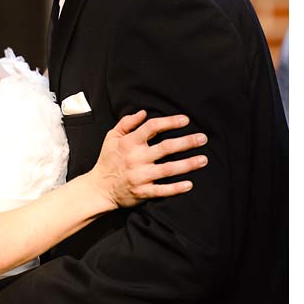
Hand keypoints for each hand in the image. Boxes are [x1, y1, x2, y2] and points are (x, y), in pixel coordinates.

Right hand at [92, 110, 207, 207]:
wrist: (99, 188)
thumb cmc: (108, 160)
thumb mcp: (111, 137)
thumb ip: (126, 123)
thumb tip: (143, 112)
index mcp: (129, 143)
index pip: (152, 127)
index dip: (170, 122)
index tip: (186, 120)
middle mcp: (136, 158)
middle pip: (166, 148)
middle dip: (187, 142)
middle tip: (203, 138)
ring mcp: (140, 176)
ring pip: (168, 169)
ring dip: (188, 164)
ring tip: (204, 160)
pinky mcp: (142, 192)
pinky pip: (162, 190)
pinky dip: (176, 188)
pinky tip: (189, 184)